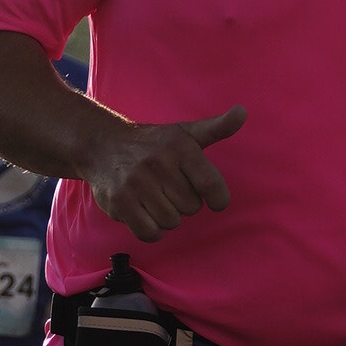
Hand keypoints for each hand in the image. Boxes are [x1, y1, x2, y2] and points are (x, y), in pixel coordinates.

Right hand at [83, 108, 245, 240]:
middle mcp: (158, 164)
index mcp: (180, 147)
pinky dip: (151, 230)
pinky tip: (145, 213)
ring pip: (171, 222)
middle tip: (168, 187)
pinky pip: (150, 233)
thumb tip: (243, 112)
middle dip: (183, 202)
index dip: (217, 198)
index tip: (212, 198)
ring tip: (154, 197)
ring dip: (166, 216)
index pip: (212, 185)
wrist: (102, 145)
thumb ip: (217, 128)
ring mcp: (137, 184)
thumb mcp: (185, 132)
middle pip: (191, 208)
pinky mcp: (120, 202)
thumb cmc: (152, 143)